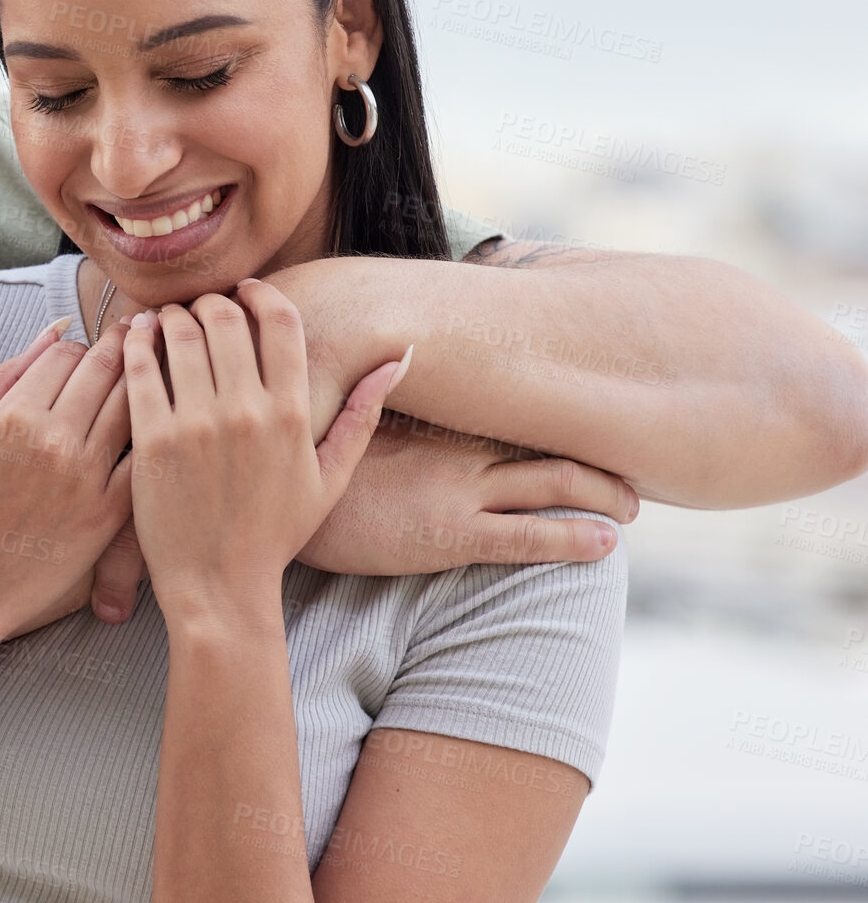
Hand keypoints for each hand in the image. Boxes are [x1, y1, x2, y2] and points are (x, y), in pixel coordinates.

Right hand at [0, 319, 134, 645]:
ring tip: (152, 373)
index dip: (80, 346)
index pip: (65, 354)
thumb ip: (8, 376)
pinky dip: (153, 433)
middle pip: (104, 369)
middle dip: (123, 346)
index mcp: (13, 416)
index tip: (89, 350)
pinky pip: (142, 456)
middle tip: (138, 337)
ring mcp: (84, 478)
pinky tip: (159, 426)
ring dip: (146, 381)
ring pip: (133, 405)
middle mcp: (52, 440)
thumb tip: (57, 328)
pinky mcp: (108, 514)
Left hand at [122, 281, 407, 622]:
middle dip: (213, 301)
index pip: (280, 320)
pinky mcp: (154, 441)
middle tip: (202, 309)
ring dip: (174, 316)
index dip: (262, 293)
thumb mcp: (331, 477)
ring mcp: (197, 425)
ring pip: (181, 334)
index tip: (247, 291)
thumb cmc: (275, 533)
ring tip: (169, 321)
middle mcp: (246, 412)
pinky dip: (137, 341)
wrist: (220, 585)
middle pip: (225, 316)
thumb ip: (364, 414)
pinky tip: (137, 338)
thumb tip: (400, 357)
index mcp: (290, 414)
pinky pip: (142, 368)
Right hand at [295, 414, 635, 573]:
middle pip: (549, 442)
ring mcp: (457, 491)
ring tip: (631, 508)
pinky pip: (529, 536)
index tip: (586, 414)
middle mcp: (455, 449)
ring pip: (555, 483)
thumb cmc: (300, 469)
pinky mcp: (450, 534)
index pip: (512, 407)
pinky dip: (576, 538)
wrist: (271, 506)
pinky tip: (607, 544)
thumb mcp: (341, 422)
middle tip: (629, 474)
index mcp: (433, 421)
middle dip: (598, 459)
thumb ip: (376, 397)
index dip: (556, 413)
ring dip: (604, 495)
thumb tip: (397, 359)